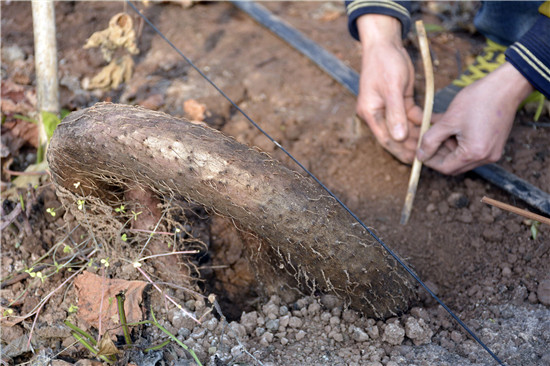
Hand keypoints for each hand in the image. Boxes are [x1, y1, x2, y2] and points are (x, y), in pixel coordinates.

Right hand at [356, 15, 422, 162]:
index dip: (398, 150)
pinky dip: (420, 120)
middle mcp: (378, 112)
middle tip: (427, 155)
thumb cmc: (385, 63)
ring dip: (417, 133)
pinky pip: (410, 115)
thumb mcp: (391, 88)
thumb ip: (395, 113)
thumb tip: (397, 137)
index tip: (412, 161)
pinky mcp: (400, 100)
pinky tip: (432, 125)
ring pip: (404, 127)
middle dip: (410, 144)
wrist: (386, 44)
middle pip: (395, 135)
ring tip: (434, 142)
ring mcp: (389, 107)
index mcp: (370, 112)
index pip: (385, 138)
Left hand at [417, 62, 533, 174]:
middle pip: (454, 166)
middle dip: (438, 154)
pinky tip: (450, 127)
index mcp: (474, 153)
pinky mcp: (494, 144)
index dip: (429, 160)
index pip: (445, 168)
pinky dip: (458, 142)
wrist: (506, 86)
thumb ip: (431, 139)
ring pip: (462, 158)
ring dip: (447, 146)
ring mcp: (492, 152)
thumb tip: (420, 155)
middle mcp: (485, 157)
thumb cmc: (478, 100)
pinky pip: (472, 150)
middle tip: (428, 138)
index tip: (419, 149)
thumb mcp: (448, 120)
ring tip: (439, 129)